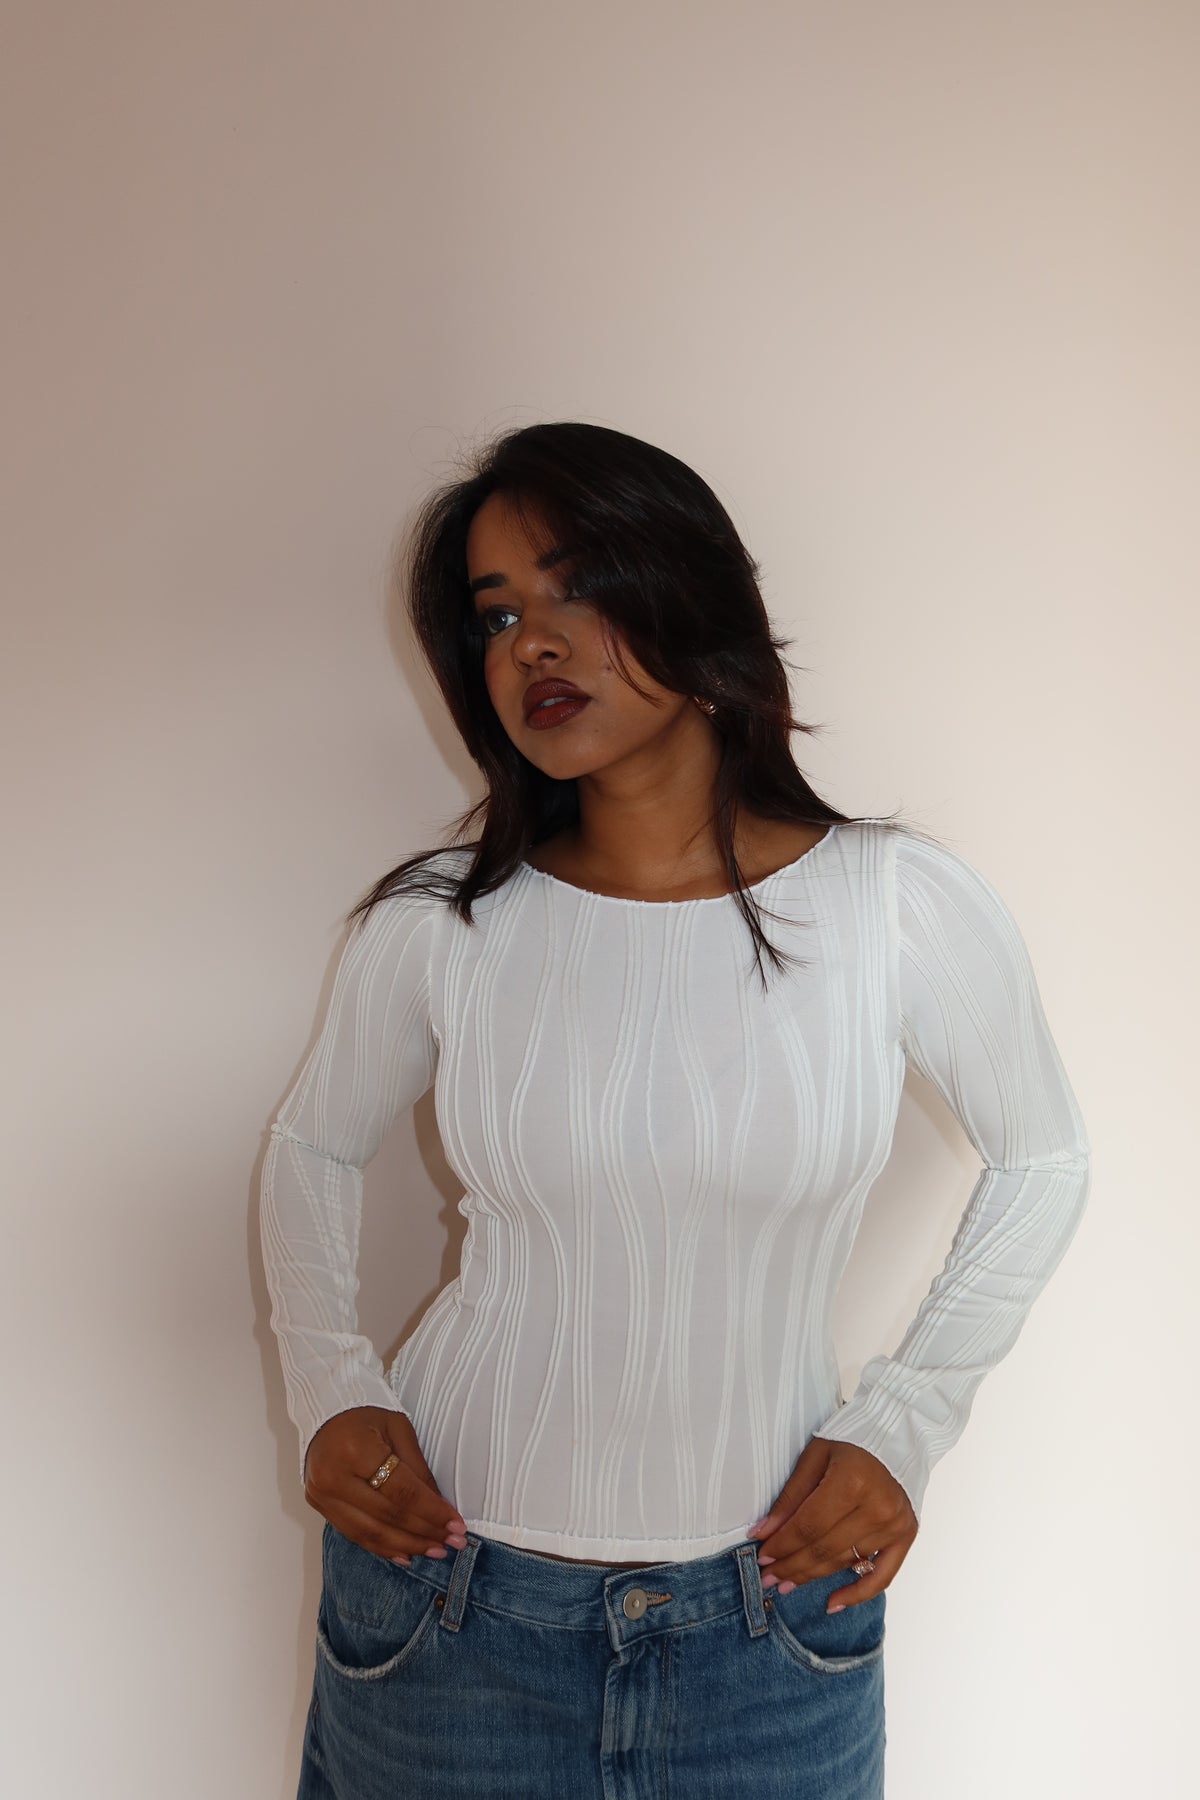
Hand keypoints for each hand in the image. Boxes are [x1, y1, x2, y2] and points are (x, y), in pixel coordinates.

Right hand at [303, 1406, 467, 1566]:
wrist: (325, 1407)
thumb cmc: (366, 1412)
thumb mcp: (399, 1429)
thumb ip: (419, 1470)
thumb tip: (441, 1508)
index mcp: (355, 1450)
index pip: (402, 1492)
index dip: (432, 1512)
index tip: (457, 1526)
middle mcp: (333, 1476)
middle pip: (387, 1516)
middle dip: (425, 1533)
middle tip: (453, 1543)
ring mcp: (321, 1494)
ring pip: (370, 1533)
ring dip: (406, 1545)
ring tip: (434, 1551)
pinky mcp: (317, 1505)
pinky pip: (354, 1534)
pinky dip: (382, 1546)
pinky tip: (405, 1553)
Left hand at [748, 1436, 917, 1611]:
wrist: (895, 1438)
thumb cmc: (850, 1442)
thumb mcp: (814, 1457)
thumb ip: (791, 1497)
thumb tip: (763, 1533)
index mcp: (852, 1481)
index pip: (808, 1526)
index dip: (782, 1545)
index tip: (762, 1557)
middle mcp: (877, 1507)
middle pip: (824, 1549)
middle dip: (791, 1566)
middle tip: (768, 1578)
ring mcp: (894, 1525)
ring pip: (844, 1562)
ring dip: (813, 1577)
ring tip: (787, 1584)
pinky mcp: (906, 1536)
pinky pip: (881, 1576)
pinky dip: (857, 1594)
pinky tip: (832, 1603)